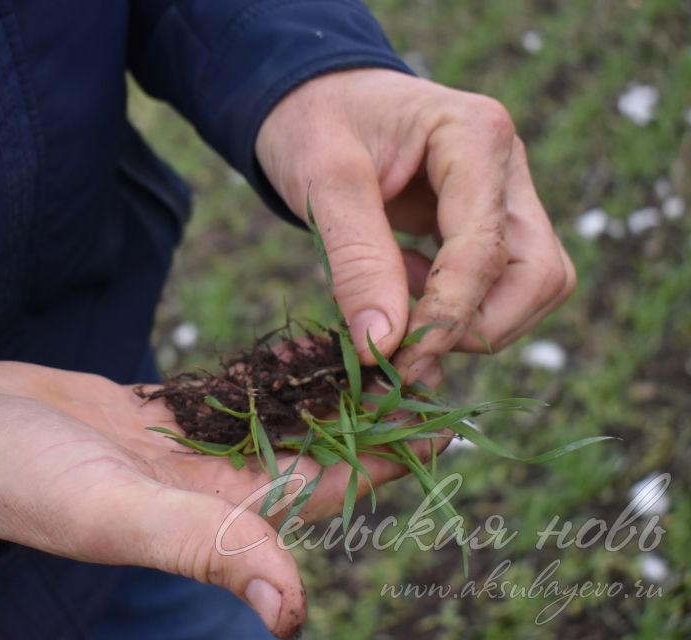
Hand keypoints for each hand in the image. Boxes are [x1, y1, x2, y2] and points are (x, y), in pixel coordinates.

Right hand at [0, 361, 434, 637]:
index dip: (385, 462)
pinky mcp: (165, 417)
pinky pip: (237, 395)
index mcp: (213, 519)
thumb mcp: (114, 513)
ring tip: (384, 345)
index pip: (323, 491)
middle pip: (314, 451)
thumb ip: (202, 549)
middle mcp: (212, 489)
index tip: (445, 423)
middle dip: (373, 414)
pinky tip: (308, 342)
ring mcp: (189, 451)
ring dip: (331, 390)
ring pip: (280, 420)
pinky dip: (274, 371)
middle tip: (429, 362)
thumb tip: (293, 612)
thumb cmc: (25, 480)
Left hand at [255, 68, 575, 380]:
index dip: (446, 316)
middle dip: (476, 326)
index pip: (485, 250)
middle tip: (404, 347)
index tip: (397, 361)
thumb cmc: (315, 124)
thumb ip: (356, 262)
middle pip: (536, 276)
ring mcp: (506, 194)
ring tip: (397, 314)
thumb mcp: (322, 182)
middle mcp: (507, 165)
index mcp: (476, 135)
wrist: (315, 99)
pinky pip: (500, 284)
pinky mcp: (491, 222)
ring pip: (530, 287)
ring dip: (471, 323)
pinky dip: (456, 309)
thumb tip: (383, 345)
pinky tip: (401, 291)